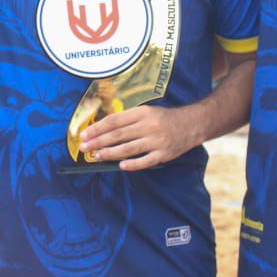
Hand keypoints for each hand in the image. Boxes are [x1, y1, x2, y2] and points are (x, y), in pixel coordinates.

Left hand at [77, 105, 201, 171]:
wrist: (193, 123)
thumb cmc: (165, 118)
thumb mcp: (148, 111)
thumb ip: (129, 119)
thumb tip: (104, 129)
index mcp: (143, 113)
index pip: (115, 121)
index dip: (97, 128)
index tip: (84, 134)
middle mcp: (149, 126)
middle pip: (118, 135)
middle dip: (98, 142)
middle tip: (84, 147)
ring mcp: (157, 141)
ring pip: (128, 148)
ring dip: (110, 153)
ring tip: (96, 156)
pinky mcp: (164, 154)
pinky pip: (145, 161)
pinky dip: (132, 164)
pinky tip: (121, 165)